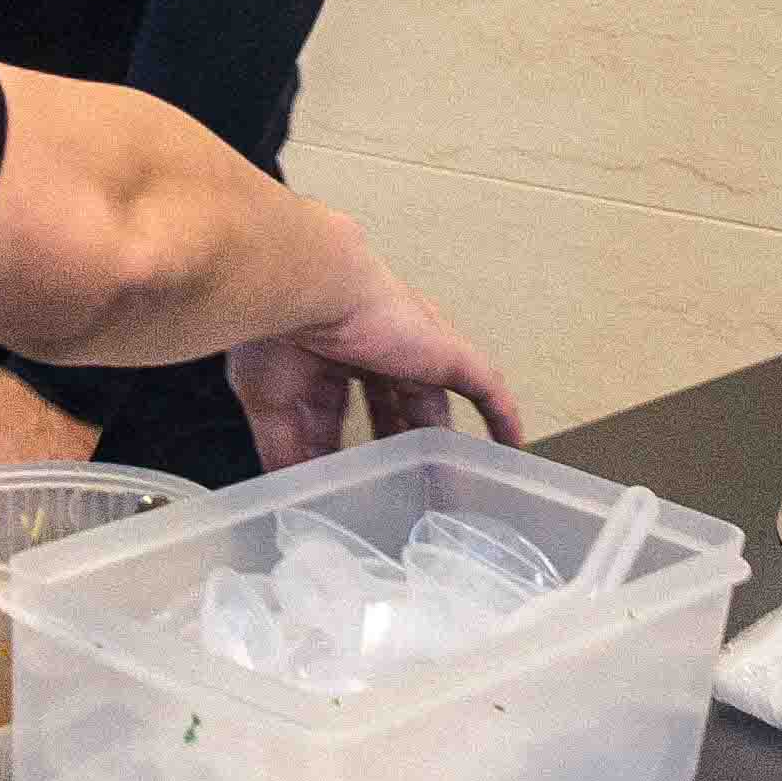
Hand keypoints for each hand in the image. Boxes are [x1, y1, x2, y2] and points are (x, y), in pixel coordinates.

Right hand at [226, 265, 522, 475]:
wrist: (305, 288)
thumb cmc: (276, 330)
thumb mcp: (272, 405)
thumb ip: (285, 449)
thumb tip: (292, 492)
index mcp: (326, 353)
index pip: (339, 407)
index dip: (341, 444)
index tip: (341, 479)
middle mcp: (370, 346)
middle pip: (390, 404)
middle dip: (394, 441)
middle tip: (399, 486)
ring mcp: (410, 349)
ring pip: (431, 401)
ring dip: (438, 439)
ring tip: (447, 484)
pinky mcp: (443, 353)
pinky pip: (483, 386)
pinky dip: (498, 414)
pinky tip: (509, 444)